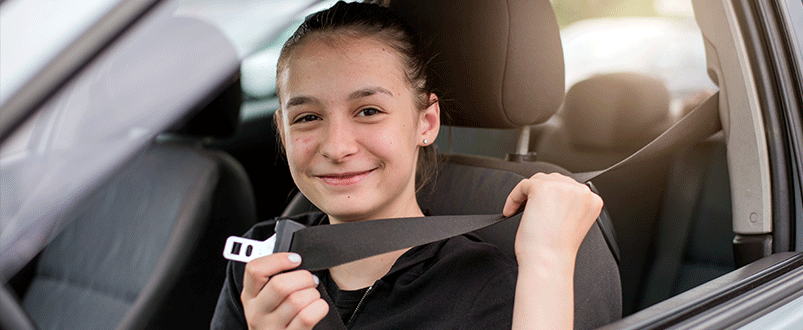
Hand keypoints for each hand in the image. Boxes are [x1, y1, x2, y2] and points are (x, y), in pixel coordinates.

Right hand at [241, 253, 328, 329]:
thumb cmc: (277, 315)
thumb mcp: (266, 298)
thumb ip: (273, 278)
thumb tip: (294, 258)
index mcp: (249, 296)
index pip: (254, 269)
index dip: (278, 259)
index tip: (295, 259)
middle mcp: (256, 313)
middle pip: (279, 285)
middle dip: (303, 277)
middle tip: (310, 280)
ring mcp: (270, 328)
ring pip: (297, 300)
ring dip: (313, 293)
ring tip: (312, 295)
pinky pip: (307, 317)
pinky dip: (319, 307)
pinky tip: (317, 307)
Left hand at [505, 173, 602, 329]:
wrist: (548, 262)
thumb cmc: (557, 251)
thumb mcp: (572, 224)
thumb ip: (569, 206)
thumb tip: (552, 197)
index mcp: (593, 201)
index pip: (569, 188)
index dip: (552, 197)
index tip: (541, 208)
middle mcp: (581, 191)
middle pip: (554, 180)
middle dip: (539, 195)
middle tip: (529, 211)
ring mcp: (563, 187)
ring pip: (538, 180)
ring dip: (527, 195)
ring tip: (521, 212)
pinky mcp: (543, 188)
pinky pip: (523, 185)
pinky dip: (514, 198)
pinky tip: (512, 211)